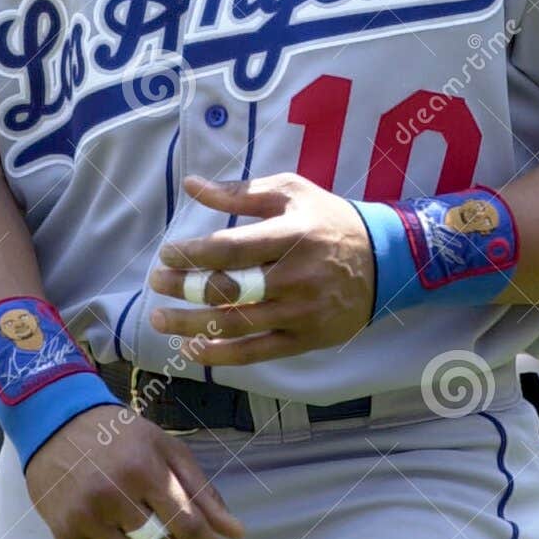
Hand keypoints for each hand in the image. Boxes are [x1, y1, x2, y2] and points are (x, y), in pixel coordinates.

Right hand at [25, 405, 243, 538]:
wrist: (57, 423)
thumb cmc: (119, 435)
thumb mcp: (165, 448)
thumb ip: (201, 490)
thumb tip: (235, 532)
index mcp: (145, 468)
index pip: (186, 523)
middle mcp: (114, 494)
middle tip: (162, 526)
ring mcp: (86, 516)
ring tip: (137, 533)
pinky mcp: (64, 534)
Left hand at [147, 172, 374, 365]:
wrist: (383, 260)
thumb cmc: (327, 220)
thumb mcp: (290, 192)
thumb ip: (239, 192)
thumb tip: (192, 184)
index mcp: (291, 234)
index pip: (232, 249)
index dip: (193, 254)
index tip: (166, 253)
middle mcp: (296, 276)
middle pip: (230, 288)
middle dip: (185, 287)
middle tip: (156, 282)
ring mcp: (301, 311)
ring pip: (237, 324)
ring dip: (191, 324)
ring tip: (159, 318)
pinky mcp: (305, 338)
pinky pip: (257, 352)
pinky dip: (221, 354)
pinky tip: (192, 349)